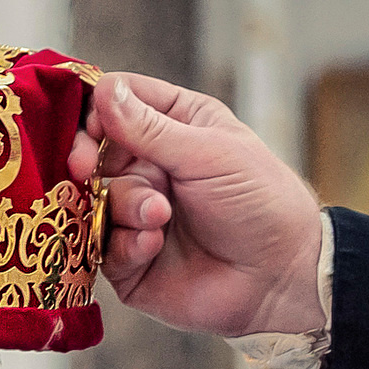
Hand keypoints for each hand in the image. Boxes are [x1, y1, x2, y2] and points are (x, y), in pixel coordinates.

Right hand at [69, 74, 324, 341]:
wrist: (281, 277)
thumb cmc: (260, 202)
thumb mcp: (208, 153)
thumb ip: (149, 128)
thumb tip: (101, 91)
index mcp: (173, 125)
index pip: (116, 101)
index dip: (95, 111)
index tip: (91, 129)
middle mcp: (150, 166)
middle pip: (92, 151)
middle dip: (90, 161)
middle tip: (86, 170)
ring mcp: (136, 214)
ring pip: (95, 198)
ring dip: (124, 205)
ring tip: (160, 217)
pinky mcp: (130, 261)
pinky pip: (103, 246)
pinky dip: (126, 243)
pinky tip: (155, 244)